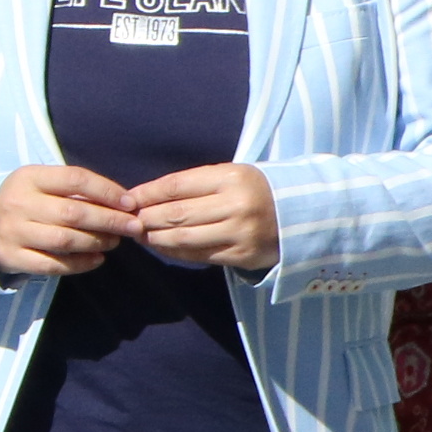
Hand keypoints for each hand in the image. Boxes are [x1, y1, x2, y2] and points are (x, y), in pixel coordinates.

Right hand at [0, 162, 138, 275]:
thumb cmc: (32, 203)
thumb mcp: (47, 186)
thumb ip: (79, 191)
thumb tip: (126, 204)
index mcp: (28, 177)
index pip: (75, 179)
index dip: (108, 191)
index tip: (131, 203)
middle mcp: (17, 202)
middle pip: (74, 212)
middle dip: (110, 220)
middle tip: (134, 227)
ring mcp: (11, 231)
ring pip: (65, 240)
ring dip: (98, 242)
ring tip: (115, 241)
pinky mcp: (11, 256)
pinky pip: (53, 264)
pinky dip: (81, 263)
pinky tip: (98, 259)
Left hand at [130, 162, 275, 271]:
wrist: (303, 215)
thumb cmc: (257, 191)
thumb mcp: (230, 176)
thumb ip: (192, 185)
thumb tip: (144, 198)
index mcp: (232, 178)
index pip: (175, 186)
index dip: (146, 194)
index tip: (128, 200)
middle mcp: (236, 205)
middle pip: (175, 214)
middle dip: (146, 218)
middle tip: (131, 221)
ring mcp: (241, 233)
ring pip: (183, 237)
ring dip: (155, 238)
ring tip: (143, 235)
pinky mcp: (243, 255)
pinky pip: (199, 255)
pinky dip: (175, 252)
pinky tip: (164, 246)